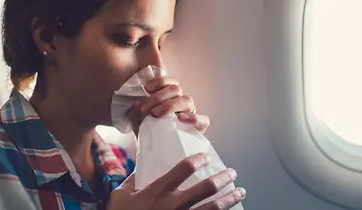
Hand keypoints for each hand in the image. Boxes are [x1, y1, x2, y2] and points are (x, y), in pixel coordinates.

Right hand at [107, 153, 245, 209]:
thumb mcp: (120, 196)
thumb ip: (133, 180)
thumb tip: (141, 167)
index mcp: (158, 191)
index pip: (184, 168)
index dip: (198, 160)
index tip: (206, 157)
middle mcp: (174, 204)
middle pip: (206, 187)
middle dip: (223, 178)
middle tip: (232, 173)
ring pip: (214, 208)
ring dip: (230, 199)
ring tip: (240, 192)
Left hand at [128, 76, 209, 133]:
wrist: (156, 152)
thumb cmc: (148, 132)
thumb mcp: (137, 123)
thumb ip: (135, 113)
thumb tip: (137, 103)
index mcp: (169, 97)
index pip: (169, 81)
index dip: (160, 81)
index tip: (146, 88)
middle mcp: (181, 102)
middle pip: (176, 89)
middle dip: (158, 97)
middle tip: (146, 109)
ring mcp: (190, 114)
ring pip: (187, 100)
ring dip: (170, 105)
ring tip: (155, 115)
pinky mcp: (198, 128)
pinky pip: (203, 120)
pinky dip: (194, 118)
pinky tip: (180, 119)